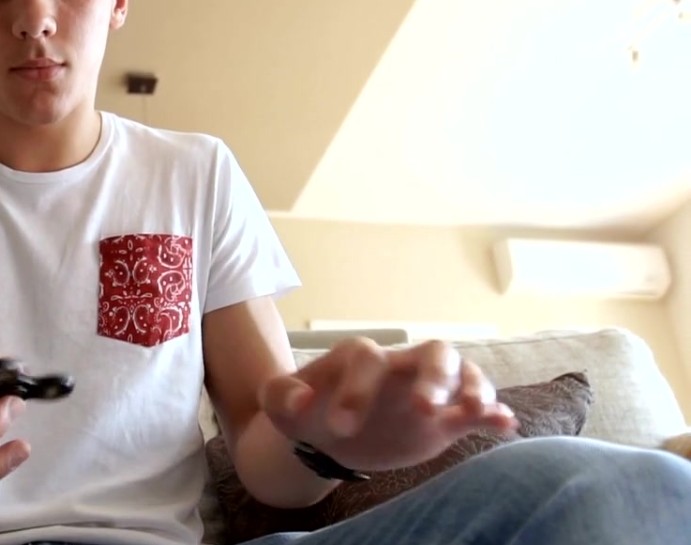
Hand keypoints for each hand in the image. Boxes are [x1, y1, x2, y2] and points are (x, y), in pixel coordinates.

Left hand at [260, 338, 516, 472]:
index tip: (340, 429)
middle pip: (433, 351)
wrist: (324, 432)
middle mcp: (401, 366)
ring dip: (472, 388)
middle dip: (433, 377)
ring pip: (463, 372)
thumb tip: (303, 400)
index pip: (367, 360)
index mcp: (360, 358)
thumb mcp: (278, 402)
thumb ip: (281, 394)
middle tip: (422, 409)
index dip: (355, 391)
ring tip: (474, 410)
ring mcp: (426, 389)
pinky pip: (476, 408)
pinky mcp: (444, 420)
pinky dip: (494, 412)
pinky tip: (505, 425)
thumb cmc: (303, 410)